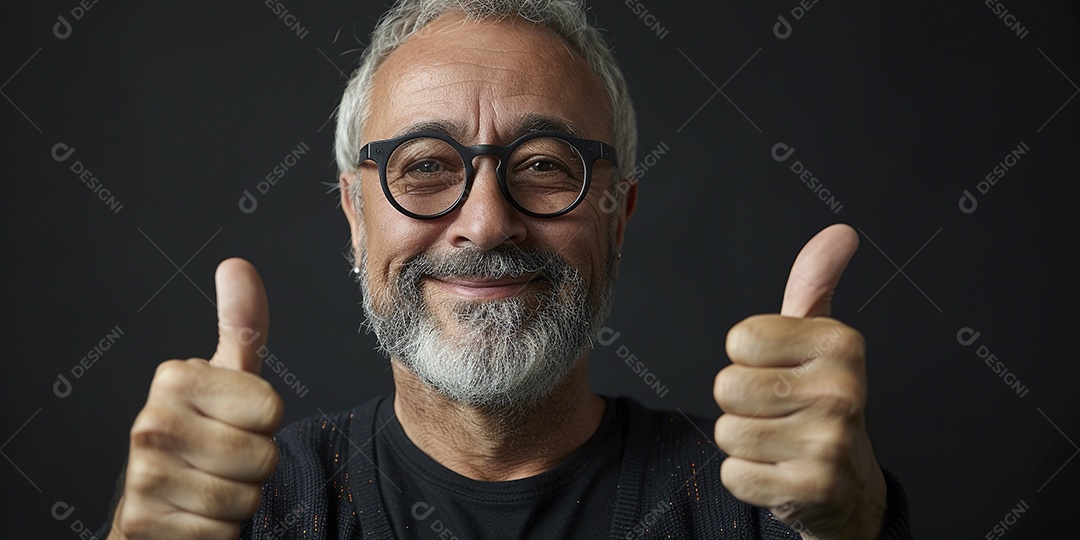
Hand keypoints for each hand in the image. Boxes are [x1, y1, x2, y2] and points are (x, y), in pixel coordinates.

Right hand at [109, 259, 283, 539]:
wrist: (154, 503)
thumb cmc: (201, 433)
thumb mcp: (227, 376)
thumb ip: (240, 323)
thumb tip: (237, 265)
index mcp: (175, 380)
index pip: (271, 409)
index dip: (265, 423)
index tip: (234, 420)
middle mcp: (149, 424)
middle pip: (263, 456)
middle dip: (256, 466)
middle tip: (225, 458)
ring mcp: (142, 476)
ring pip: (245, 498)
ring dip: (240, 500)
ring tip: (211, 484)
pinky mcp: (144, 523)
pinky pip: (221, 533)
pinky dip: (220, 532)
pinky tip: (195, 515)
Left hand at [713, 224, 886, 539]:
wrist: (848, 485)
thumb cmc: (821, 402)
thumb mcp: (818, 341)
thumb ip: (815, 285)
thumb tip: (838, 234)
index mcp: (841, 345)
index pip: (740, 340)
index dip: (748, 359)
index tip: (781, 371)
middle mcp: (843, 391)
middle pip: (727, 386)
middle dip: (742, 404)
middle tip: (779, 413)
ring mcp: (829, 443)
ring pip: (727, 431)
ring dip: (743, 442)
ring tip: (779, 442)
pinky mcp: (810, 488)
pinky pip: (734, 474)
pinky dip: (747, 478)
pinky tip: (780, 472)